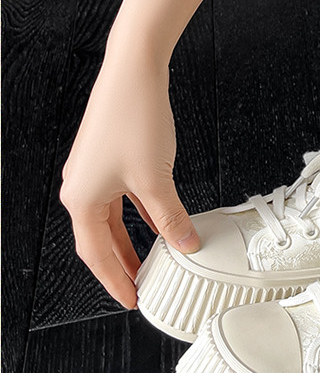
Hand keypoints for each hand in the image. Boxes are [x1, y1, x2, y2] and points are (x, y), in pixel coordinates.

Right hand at [60, 51, 199, 307]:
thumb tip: (185, 243)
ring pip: (112, 220)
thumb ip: (171, 218)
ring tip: (151, 262)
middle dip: (121, 266)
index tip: (132, 301)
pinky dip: (139, 216)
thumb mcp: (156, 180)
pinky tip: (158, 224)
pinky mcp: (110, 158)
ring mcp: (93, 172)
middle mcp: (80, 188)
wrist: (133, 71)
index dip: (115, 282)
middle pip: (100, 240)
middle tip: (141, 288)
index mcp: (81, 200)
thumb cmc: (133, 119)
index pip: (97, 256)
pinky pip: (122, 199)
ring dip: (131, 242)